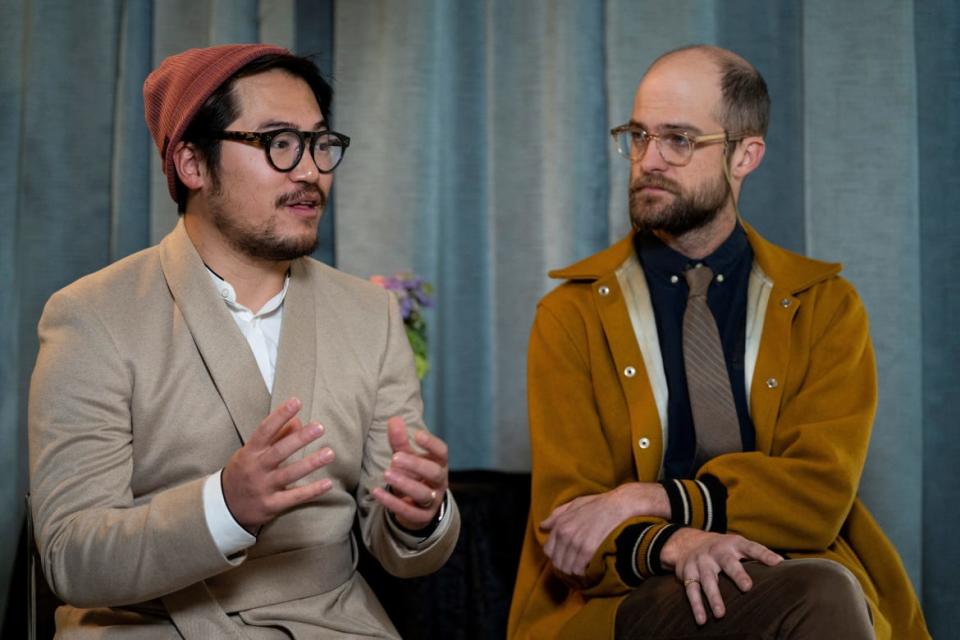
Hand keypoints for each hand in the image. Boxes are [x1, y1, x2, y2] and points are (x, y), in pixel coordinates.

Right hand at [222, 397, 334, 531]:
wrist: (225, 508)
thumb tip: (298, 421)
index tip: (296, 402)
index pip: (265, 430)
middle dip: (300, 439)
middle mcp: (256, 469)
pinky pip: (294, 497)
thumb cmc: (244, 472)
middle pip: (279, 451)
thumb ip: (276, 437)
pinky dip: (311, 491)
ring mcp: (263, 488)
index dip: (280, 415)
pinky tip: (328, 483)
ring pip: (289, 474)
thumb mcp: (252, 453)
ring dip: (310, 463)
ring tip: (329, 453)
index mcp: (250, 452)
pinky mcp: (271, 506)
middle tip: (319, 427)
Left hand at [371, 416, 448, 530]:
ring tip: (387, 474)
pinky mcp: (422, 517)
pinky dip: (392, 502)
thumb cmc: (414, 474)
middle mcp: (440, 482)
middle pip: (434, 473)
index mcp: (439, 464)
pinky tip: (376, 492)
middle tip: (395, 457)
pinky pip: (408, 511)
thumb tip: (393, 419)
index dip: (431, 444)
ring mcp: (433, 501)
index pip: (441, 452)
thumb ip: (400, 441)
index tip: (417, 434)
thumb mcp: (407, 457)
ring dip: (405, 484)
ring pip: (423, 493)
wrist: (418, 506)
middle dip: (416, 465)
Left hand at [540, 482, 669, 575]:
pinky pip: (579, 570)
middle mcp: (565, 534)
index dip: (556, 556)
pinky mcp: (588, 550)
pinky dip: (583, 574)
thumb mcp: (575, 504)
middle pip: (557, 561)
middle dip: (565, 567)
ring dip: (574, 573)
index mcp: (560, 524)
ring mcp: (576, 542)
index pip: (548, 550)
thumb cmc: (599, 504)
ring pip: (567, 568)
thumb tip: (543, 525)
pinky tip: (589, 571)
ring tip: (582, 572)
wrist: (620, 505)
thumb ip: (557, 515)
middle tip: (575, 568)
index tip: (566, 559)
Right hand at [660, 528, 781, 624]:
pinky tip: (702, 619)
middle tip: (747, 587)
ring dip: (714, 597)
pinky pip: (691, 590)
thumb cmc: (721, 549)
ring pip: (708, 579)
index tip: (777, 562)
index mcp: (733, 544)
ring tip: (721, 614)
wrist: (686, 541)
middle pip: (727, 562)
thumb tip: (782, 565)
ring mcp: (701, 562)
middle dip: (737, 574)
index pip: (751, 547)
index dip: (764, 554)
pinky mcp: (688, 573)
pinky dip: (696, 605)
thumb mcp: (737, 545)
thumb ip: (756, 554)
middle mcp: (716, 552)